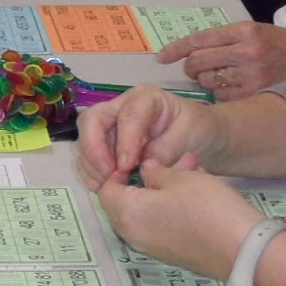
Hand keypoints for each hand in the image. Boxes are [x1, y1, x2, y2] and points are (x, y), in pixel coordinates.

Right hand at [76, 86, 227, 190]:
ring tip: (107, 185)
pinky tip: (103, 186)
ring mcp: (110, 127)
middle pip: (92, 121)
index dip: (124, 142)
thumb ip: (167, 148)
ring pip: (86, 140)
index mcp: (144, 99)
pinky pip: (88, 158)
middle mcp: (121, 108)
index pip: (127, 116)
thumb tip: (144, 166)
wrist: (199, 137)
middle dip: (95, 150)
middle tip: (110, 176)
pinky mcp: (105, 145)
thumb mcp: (189, 135)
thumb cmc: (196, 129)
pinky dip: (91, 173)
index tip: (127, 167)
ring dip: (92, 165)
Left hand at [92, 157, 262, 283]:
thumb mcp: (179, 178)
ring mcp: (152, 247)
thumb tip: (145, 170)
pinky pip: (161, 224)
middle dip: (146, 178)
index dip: (119, 169)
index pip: (106, 188)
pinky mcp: (171, 253)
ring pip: (147, 211)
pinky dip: (171, 207)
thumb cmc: (207, 208)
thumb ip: (155, 171)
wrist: (242, 249)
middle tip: (172, 162)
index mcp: (127, 214)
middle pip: (125, 202)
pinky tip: (198, 191)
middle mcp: (133, 235)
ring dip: (163, 190)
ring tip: (193, 171)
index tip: (140, 156)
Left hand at [159, 21, 285, 100]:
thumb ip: (223, 38)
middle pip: (198, 62)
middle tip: (194, 67)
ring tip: (219, 74)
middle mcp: (246, 51)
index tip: (162, 57)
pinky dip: (220, 92)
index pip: (199, 39)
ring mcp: (251, 74)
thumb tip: (188, 50)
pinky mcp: (255, 92)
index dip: (176, 49)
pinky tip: (231, 86)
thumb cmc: (277, 43)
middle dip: (190, 66)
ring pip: (208, 80)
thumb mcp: (252, 30)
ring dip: (205, 79)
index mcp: (244, 30)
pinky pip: (222, 96)